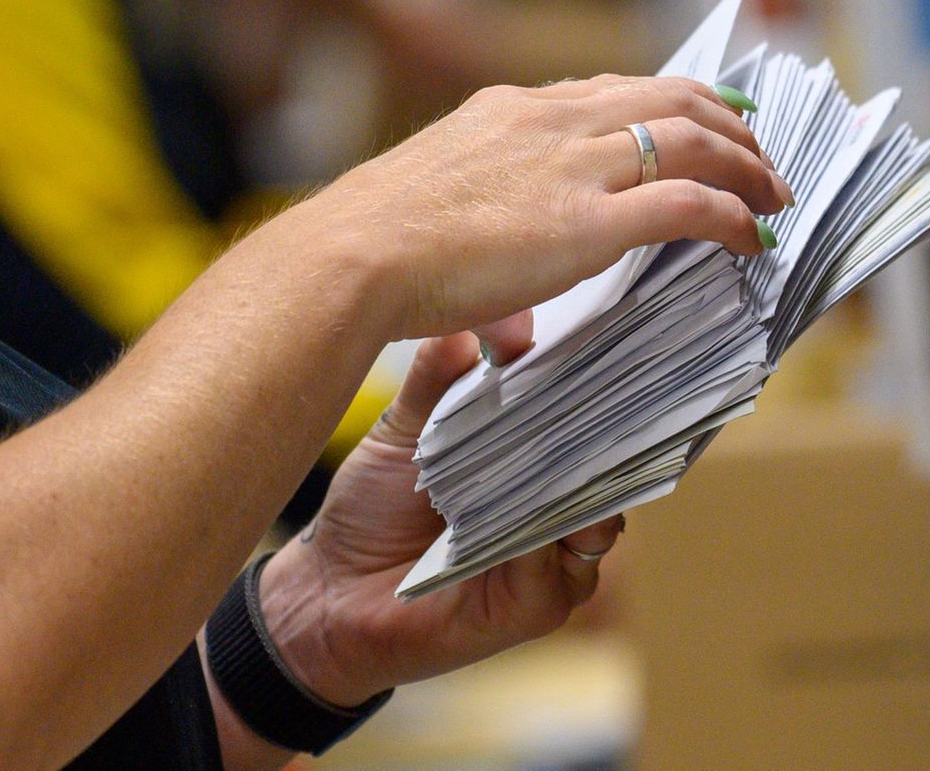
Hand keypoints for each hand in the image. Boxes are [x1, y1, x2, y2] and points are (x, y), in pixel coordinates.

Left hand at [257, 332, 623, 706]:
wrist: (327, 593)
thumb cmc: (371, 510)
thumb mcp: (406, 432)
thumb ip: (439, 378)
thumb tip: (470, 324)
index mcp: (539, 469)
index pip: (589, 425)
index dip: (594, 390)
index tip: (595, 343)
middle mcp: (558, 516)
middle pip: (602, 465)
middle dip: (596, 426)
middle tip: (592, 381)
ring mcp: (555, 564)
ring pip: (591, 512)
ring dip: (573, 477)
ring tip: (559, 437)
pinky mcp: (538, 606)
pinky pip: (556, 560)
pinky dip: (541, 529)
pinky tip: (523, 500)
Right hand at [287, 74, 789, 341]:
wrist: (355, 253)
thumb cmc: (376, 240)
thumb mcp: (436, 202)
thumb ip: (484, 232)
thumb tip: (505, 313)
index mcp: (515, 111)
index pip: (613, 89)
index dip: (671, 101)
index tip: (704, 115)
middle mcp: (554, 123)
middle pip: (669, 98)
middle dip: (728, 124)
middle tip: (759, 155)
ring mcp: (575, 166)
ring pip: (693, 141)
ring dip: (745, 167)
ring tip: (773, 197)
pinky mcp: (589, 220)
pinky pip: (688, 206)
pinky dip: (732, 217)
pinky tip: (752, 238)